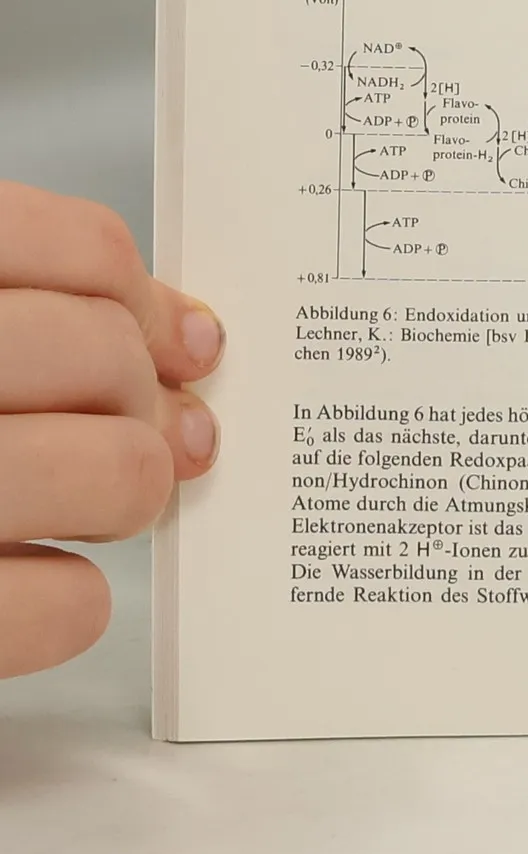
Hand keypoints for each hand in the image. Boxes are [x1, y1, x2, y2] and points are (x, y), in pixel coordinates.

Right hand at [0, 183, 222, 677]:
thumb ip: (17, 300)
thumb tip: (184, 336)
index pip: (74, 247)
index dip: (141, 296)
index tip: (172, 339)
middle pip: (102, 356)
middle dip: (140, 401)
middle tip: (126, 431)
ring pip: (117, 472)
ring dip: (122, 491)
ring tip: (77, 503)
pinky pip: (65, 605)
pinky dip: (68, 600)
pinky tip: (21, 580)